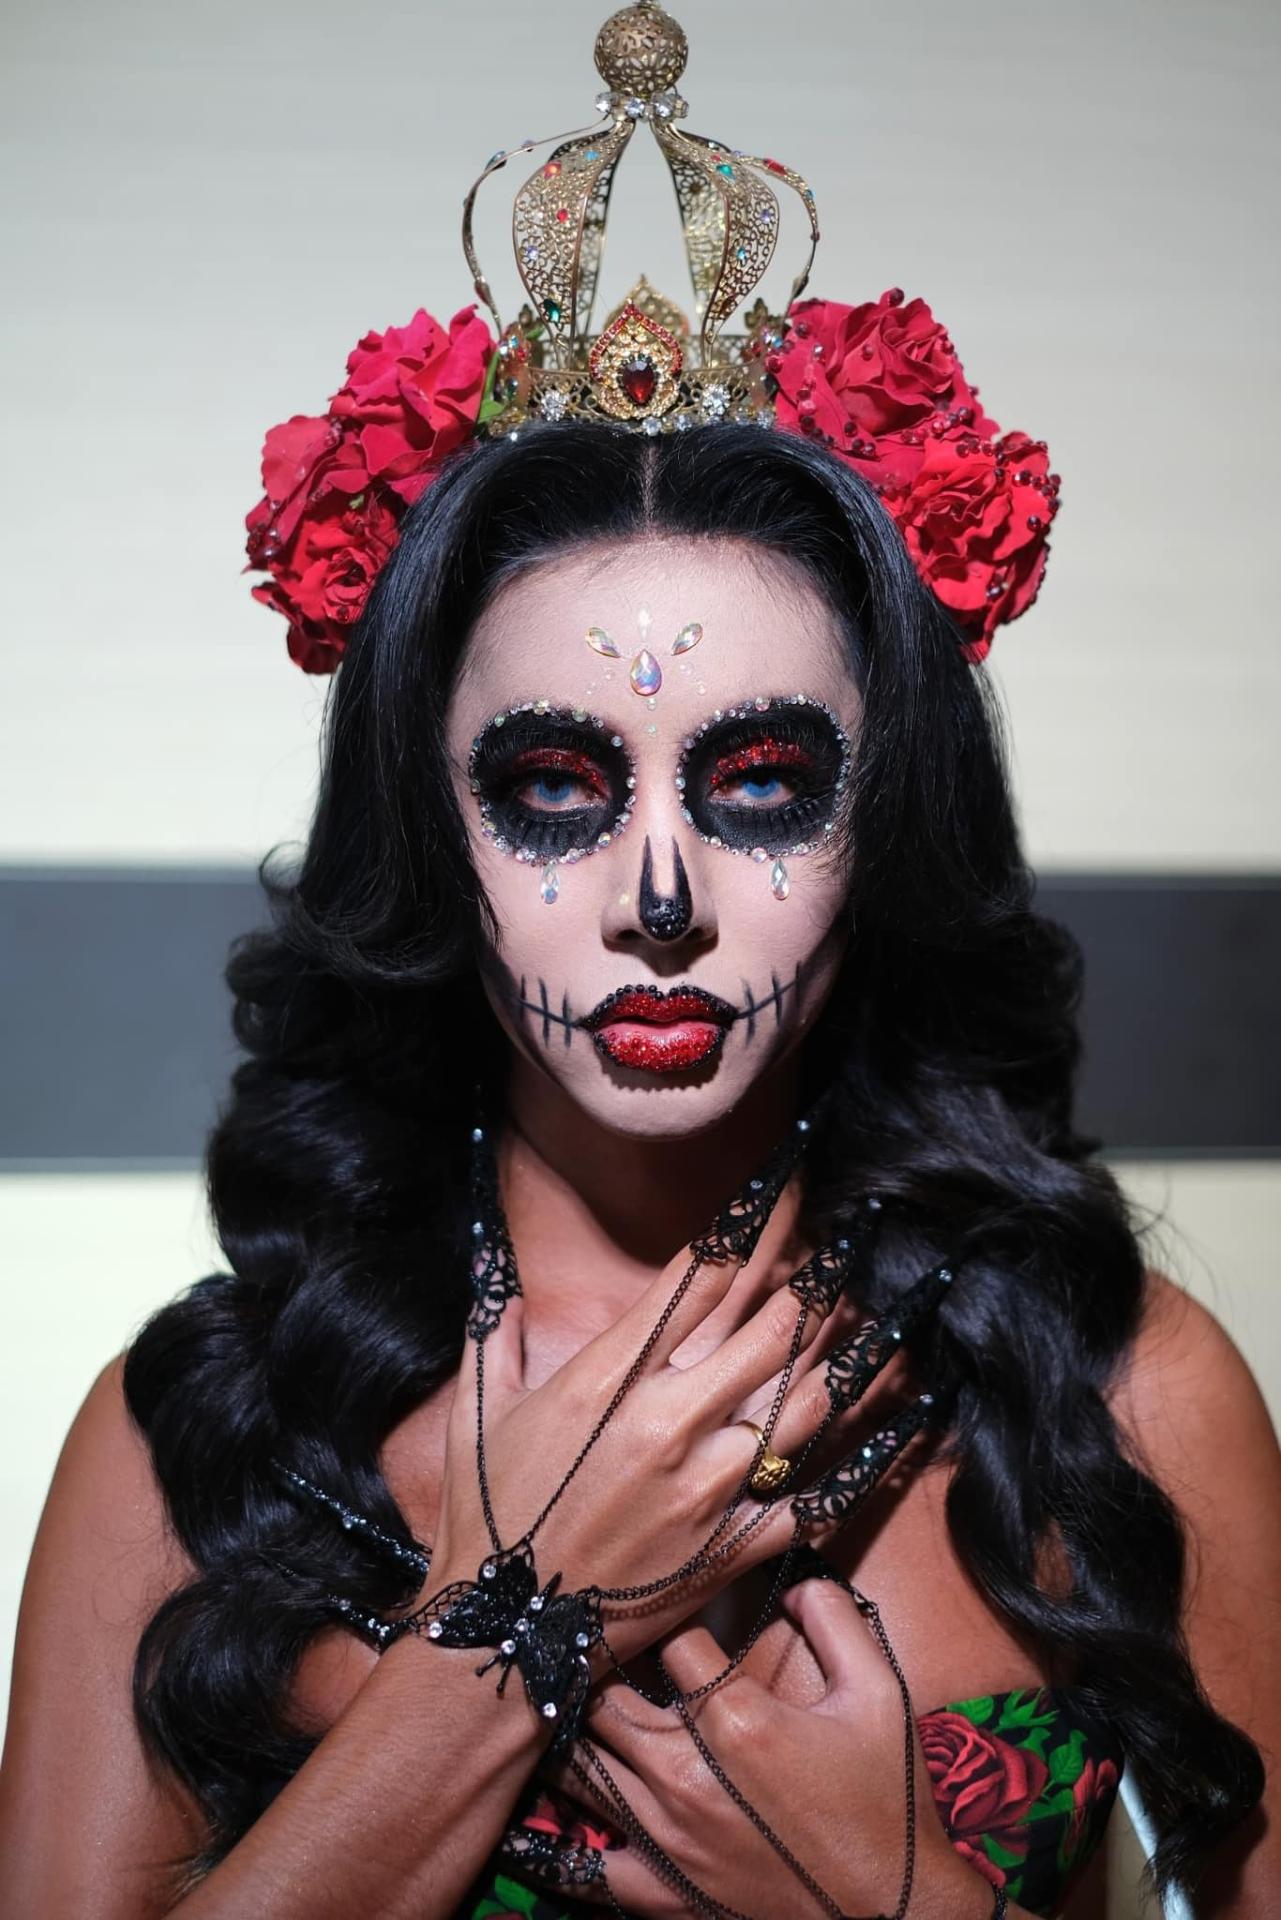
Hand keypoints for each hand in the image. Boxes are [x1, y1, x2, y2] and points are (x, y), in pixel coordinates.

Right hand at [426, 1192, 856, 1654]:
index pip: (696, 1279)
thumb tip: (495, 1272)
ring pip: (804, 1404)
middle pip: (768, 1329)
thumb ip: (494, 1333)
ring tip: (875, 1312)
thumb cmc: (487, 1518)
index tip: (777, 1186)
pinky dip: (863, 1463)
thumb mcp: (478, 1411)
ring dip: (846, 1352)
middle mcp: (668, 1424)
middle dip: (813, 1277)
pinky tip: (904, 1425)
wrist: (501, 1637)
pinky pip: (814, 1500)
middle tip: (848, 1239)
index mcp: (607, 1379)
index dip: (746, 1224)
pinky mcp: (731, 1548)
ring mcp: (708, 1489)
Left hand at [528, 1581, 991, 1919]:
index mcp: (735, 1720)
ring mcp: (667, 1838)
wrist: (893, 1910)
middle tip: (609, 1653)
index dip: (676, 1619)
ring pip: (581, 1770)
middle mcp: (686, 1775)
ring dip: (580, 1737)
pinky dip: (582, 1836)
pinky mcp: (663, 1892)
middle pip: (604, 1700)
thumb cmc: (886, 1799)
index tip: (679, 1614)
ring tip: (579, 1712)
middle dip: (605, 1670)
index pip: (672, 1641)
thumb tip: (794, 1581)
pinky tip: (590, 1808)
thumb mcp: (879, 1692)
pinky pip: (593, 1864)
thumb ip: (835, 1618)